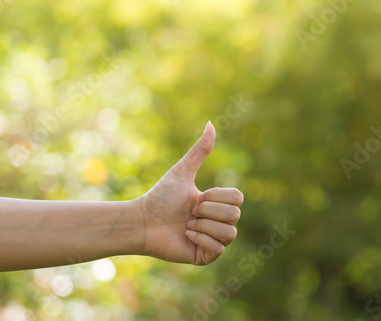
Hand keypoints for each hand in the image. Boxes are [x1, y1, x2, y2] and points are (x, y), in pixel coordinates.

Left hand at [137, 122, 242, 264]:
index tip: (196, 197)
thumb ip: (199, 151)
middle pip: (235, 215)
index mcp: (217, 203)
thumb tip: (211, 123)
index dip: (216, 197)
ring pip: (230, 233)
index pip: (238, 198)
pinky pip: (219, 249)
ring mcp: (213, 240)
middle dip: (208, 211)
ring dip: (204, 226)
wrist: (143, 221)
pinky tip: (186, 235)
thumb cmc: (160, 196)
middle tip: (190, 212)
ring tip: (187, 224)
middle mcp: (218, 221)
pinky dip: (200, 239)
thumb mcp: (183, 172)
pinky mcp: (206, 256)